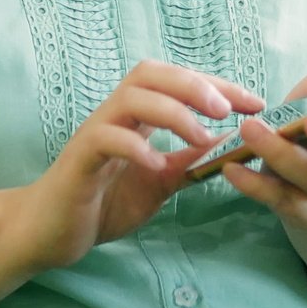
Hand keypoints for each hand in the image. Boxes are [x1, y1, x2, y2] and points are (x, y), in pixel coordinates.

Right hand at [27, 61, 265, 269]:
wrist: (50, 234)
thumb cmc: (103, 203)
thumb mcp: (159, 181)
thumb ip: (189, 161)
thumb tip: (231, 142)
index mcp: (137, 116)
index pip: (177, 81)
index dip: (218, 85)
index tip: (255, 101)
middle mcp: (115, 115)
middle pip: (151, 73)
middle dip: (193, 84)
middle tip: (225, 109)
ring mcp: (94, 134)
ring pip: (130, 98)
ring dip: (172, 112)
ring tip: (200, 138)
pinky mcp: (78, 160)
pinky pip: (105, 139)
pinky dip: (134, 146)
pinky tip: (156, 164)